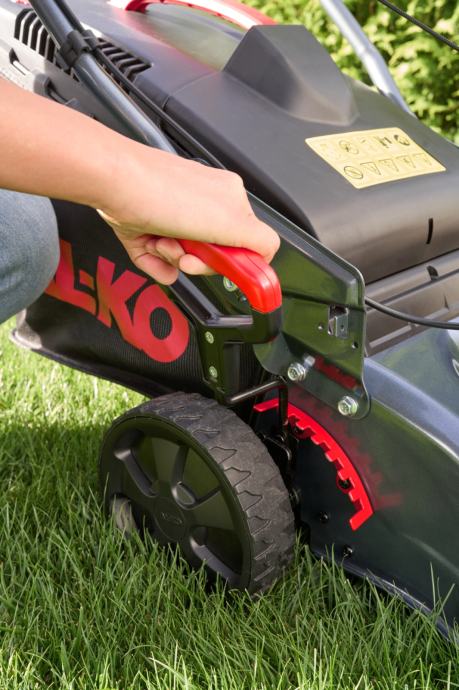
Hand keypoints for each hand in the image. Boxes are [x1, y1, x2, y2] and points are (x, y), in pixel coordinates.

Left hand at [97, 147, 279, 283]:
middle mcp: (202, 207)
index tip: (224, 268)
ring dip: (172, 259)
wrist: (112, 182)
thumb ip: (258, 240)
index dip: (233, 260)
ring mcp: (173, 218)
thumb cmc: (162, 189)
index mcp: (229, 200)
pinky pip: (157, 261)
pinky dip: (153, 263)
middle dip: (197, 260)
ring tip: (162, 242)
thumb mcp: (229, 221)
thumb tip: (269, 254)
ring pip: (183, 259)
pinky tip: (150, 250)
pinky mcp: (148, 229)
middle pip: (211, 256)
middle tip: (186, 254)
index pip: (244, 244)